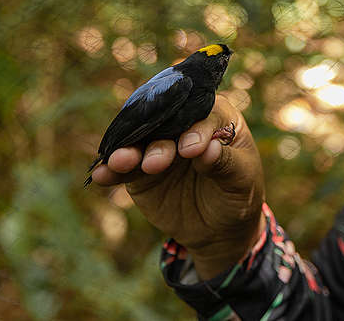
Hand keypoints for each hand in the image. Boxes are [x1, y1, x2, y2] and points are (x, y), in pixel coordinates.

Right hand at [91, 96, 265, 278]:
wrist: (219, 228)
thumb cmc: (239, 193)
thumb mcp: (242, 179)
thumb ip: (225, 162)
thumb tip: (208, 149)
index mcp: (216, 116)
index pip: (203, 115)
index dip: (195, 131)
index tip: (190, 151)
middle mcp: (183, 125)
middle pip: (166, 124)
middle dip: (158, 142)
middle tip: (156, 163)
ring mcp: (158, 146)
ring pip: (140, 143)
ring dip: (128, 151)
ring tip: (121, 161)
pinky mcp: (139, 172)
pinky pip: (122, 169)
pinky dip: (110, 171)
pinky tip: (100, 175)